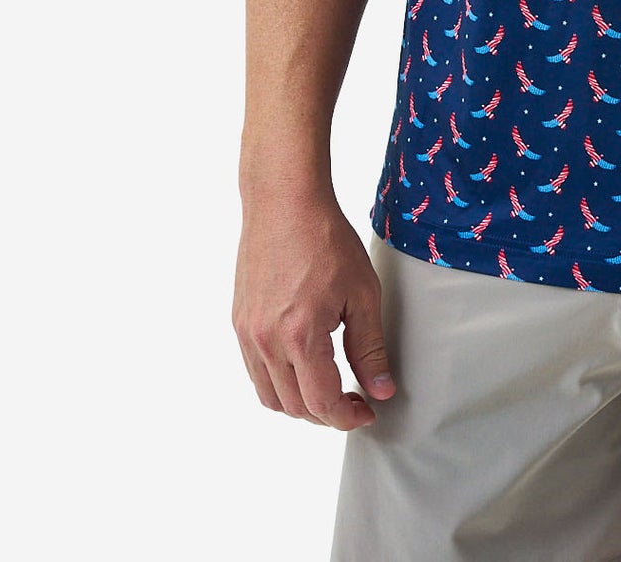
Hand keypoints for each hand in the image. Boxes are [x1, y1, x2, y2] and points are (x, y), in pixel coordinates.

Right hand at [233, 193, 395, 429]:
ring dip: (301, 403)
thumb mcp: (362, 293)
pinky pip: (256, 371)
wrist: (284, 203)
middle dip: (327, 414)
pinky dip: (280, 382)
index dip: (347, 416)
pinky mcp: (240, 323)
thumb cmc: (326, 240)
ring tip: (330, 387)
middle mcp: (265, 342)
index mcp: (299, 336)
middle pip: (294, 407)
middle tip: (355, 400)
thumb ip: (370, 348)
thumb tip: (381, 390)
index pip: (321, 402)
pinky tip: (304, 364)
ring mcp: (247, 334)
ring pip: (270, 396)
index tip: (368, 411)